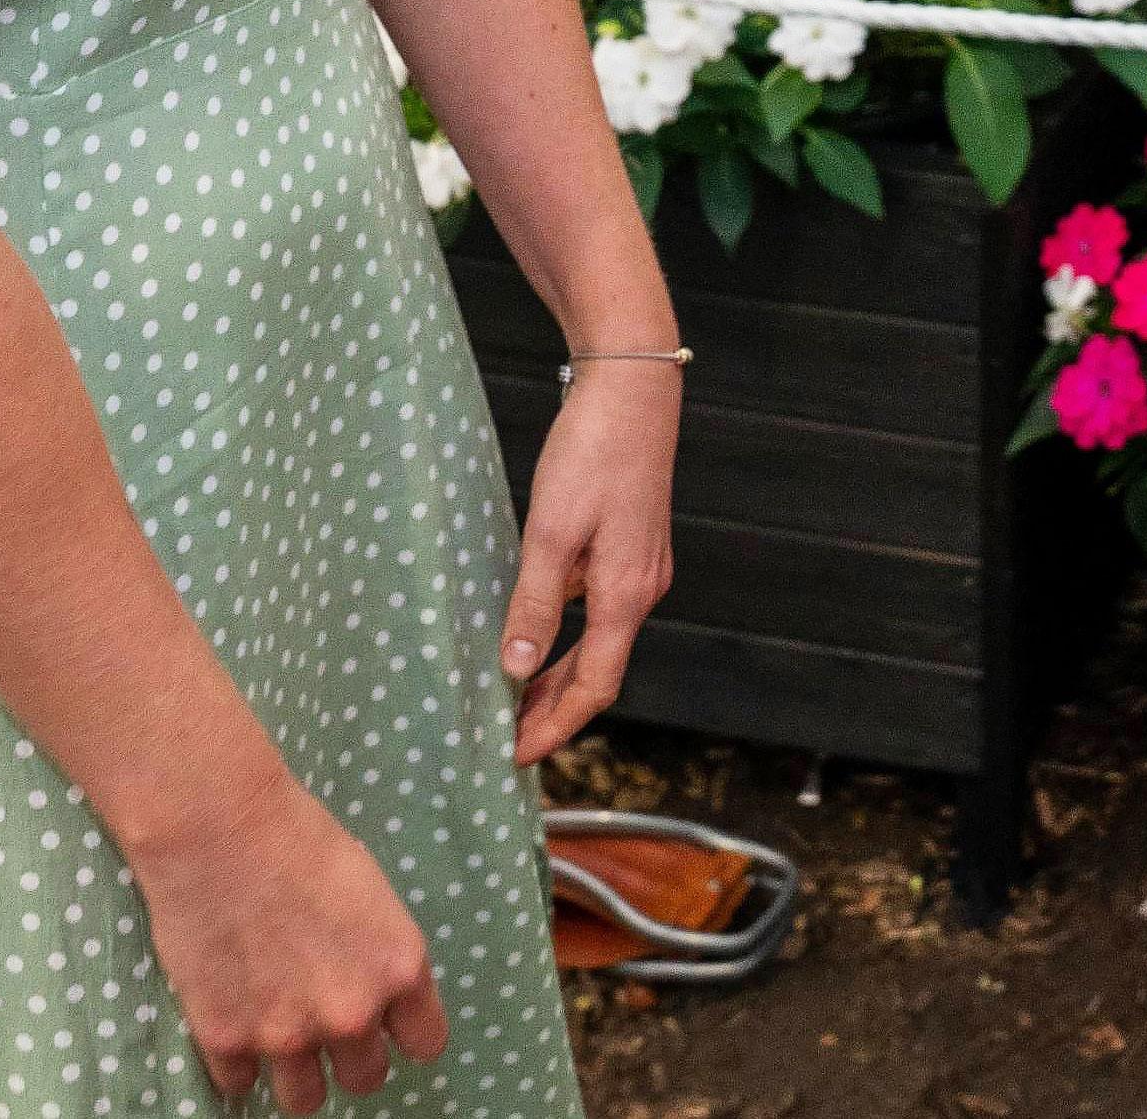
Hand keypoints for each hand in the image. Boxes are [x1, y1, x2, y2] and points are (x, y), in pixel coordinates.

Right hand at [128, 767, 447, 1111]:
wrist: (220, 828)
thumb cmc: (300, 840)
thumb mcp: (372, 895)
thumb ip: (378, 956)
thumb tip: (377, 993)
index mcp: (399, 970)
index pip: (425, 1044)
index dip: (403, 1034)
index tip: (387, 1025)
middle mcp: (352, 1012)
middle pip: (366, 1079)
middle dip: (349, 1055)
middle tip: (324, 1022)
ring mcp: (287, 1033)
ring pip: (305, 1100)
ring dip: (296, 1072)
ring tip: (280, 1034)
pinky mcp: (226, 1039)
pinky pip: (240, 1084)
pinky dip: (236, 1060)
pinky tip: (234, 1021)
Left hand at [504, 362, 677, 763]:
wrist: (634, 389)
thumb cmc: (592, 452)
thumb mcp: (551, 531)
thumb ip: (534, 602)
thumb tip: (515, 669)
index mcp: (625, 594)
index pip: (592, 688)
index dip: (553, 727)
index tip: (514, 756)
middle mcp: (642, 589)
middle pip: (599, 672)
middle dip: (552, 711)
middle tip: (503, 739)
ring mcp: (643, 568)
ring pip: (600, 643)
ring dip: (559, 676)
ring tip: (513, 699)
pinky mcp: (635, 547)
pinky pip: (601, 612)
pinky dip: (569, 638)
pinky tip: (537, 634)